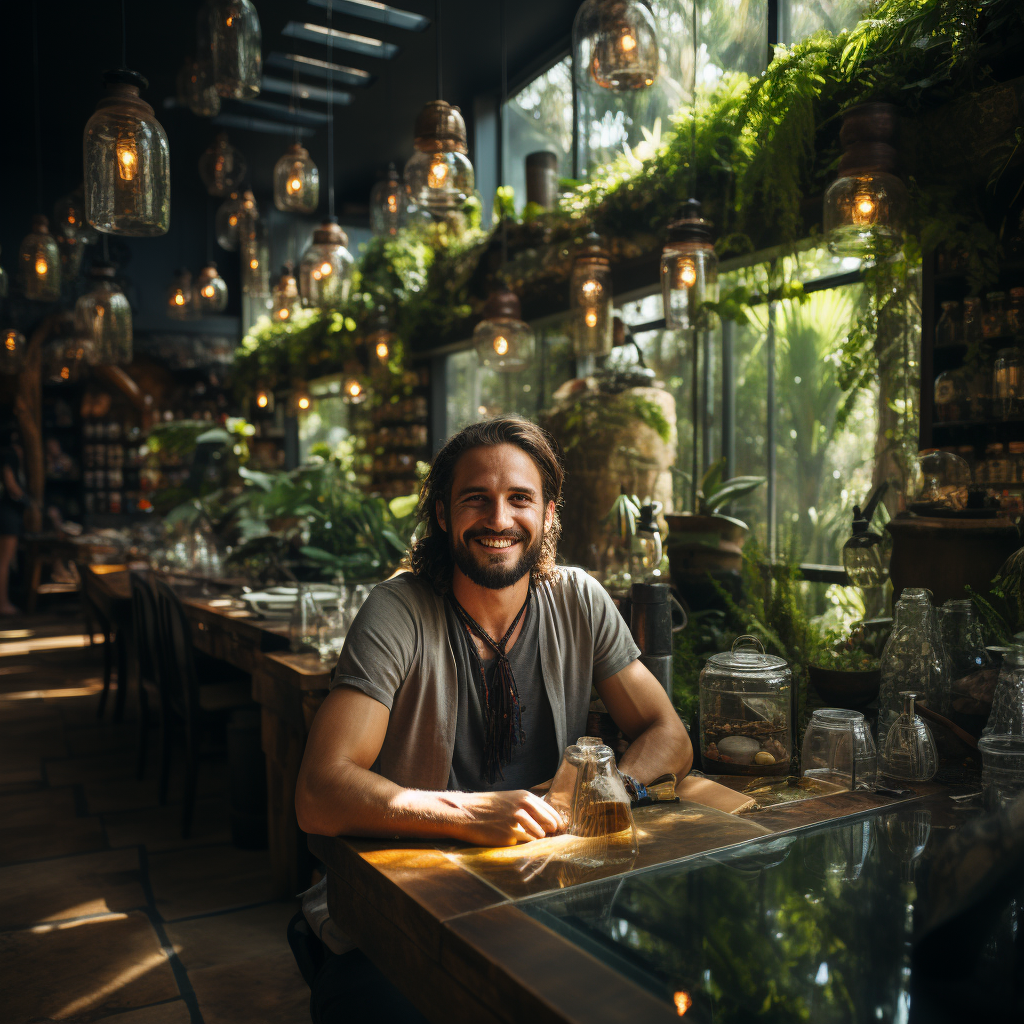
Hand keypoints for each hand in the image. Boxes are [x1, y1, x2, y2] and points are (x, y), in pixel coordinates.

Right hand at [448, 789, 565, 846]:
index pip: (550, 810)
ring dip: (538, 838)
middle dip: (552, 831)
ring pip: (539, 834)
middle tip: (551, 836)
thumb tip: (548, 819)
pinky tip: (516, 841)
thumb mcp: (509, 799)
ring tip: (530, 838)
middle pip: (550, 822)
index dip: (557, 821)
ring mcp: (516, 821)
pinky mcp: (509, 836)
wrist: (464, 813)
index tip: (561, 828)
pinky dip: (524, 844)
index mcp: (524, 796)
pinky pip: (524, 843)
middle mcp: (523, 807)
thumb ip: (528, 806)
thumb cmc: (487, 806)